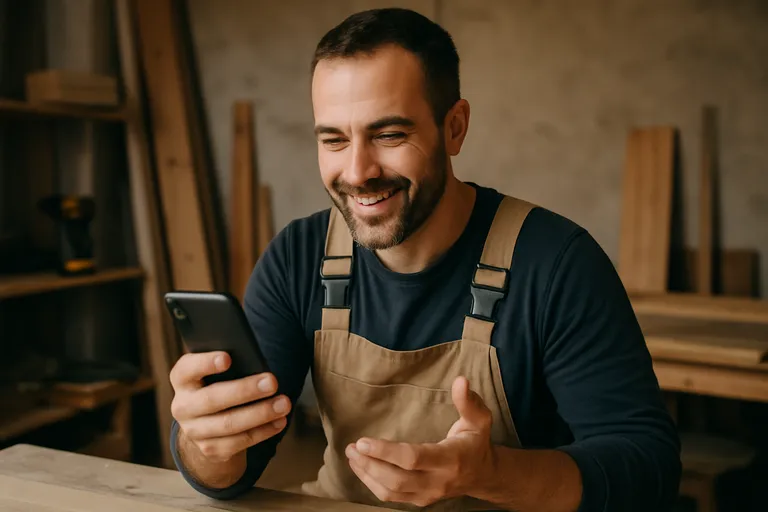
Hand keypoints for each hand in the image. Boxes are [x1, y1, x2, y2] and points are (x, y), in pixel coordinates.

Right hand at [169, 351, 290, 462]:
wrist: (205, 422)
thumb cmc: (217, 384)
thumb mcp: (216, 371)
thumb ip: (229, 364)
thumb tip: (256, 361)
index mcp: (182, 379)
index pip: (188, 368)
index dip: (206, 363)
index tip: (227, 358)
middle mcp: (183, 406)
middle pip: (212, 399)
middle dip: (245, 391)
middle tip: (272, 382)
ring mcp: (194, 431)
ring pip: (228, 424)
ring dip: (260, 413)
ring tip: (283, 403)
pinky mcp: (210, 449)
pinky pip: (239, 442)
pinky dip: (263, 431)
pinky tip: (279, 421)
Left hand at [345, 376, 496, 507]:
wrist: (483, 475)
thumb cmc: (477, 442)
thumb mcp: (479, 419)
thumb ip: (468, 401)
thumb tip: (460, 380)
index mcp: (450, 459)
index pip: (413, 458)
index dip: (386, 451)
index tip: (362, 441)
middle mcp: (438, 481)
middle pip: (396, 479)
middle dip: (370, 464)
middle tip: (351, 447)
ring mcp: (428, 495)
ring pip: (391, 491)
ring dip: (367, 474)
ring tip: (352, 455)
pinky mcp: (420, 500)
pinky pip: (392, 497)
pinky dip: (372, 484)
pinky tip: (361, 468)